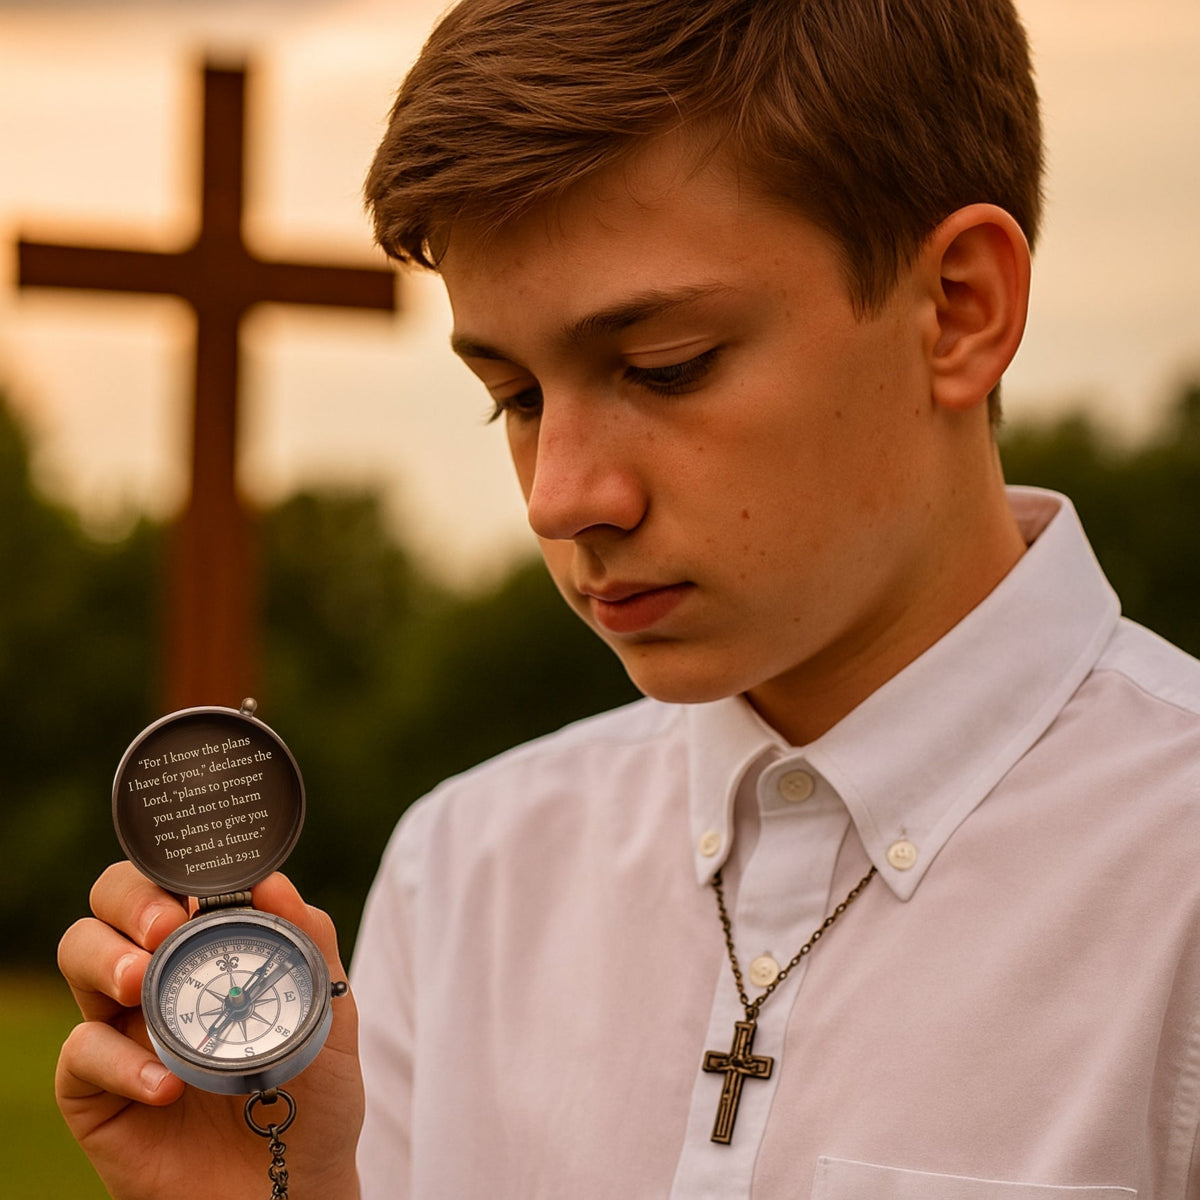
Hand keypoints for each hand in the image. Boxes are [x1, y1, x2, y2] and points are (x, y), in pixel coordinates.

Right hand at [57, 863, 362, 1199]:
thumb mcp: (332, 1013)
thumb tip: (274, 882)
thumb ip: (312, 943)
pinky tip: (164, 1083)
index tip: (200, 881)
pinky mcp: (96, 1091)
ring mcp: (123, 1029)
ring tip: (140, 983)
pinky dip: (118, 1062)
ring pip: (79, 957)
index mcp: (210, 948)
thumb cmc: (313, 1096)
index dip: (175, 869)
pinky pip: (81, 1055)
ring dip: (105, 960)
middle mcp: (158, 977)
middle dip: (129, 900)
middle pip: (110, 906)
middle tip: (164, 927)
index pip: (175, 883)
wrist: (295, 1188)